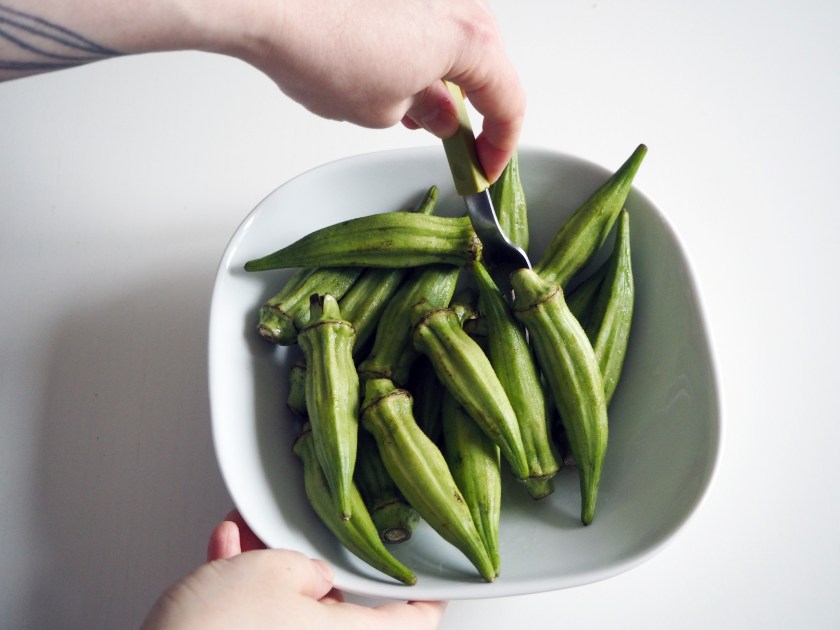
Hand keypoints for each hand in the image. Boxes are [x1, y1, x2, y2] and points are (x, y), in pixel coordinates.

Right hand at [141, 511, 446, 628]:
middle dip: (320, 561)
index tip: (435, 573)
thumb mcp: (276, 571)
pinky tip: (225, 554)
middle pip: (343, 606)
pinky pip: (257, 616)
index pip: (414, 619)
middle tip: (316, 531)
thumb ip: (305, 567)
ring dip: (272, 566)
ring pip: (292, 606)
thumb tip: (309, 575)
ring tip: (251, 532)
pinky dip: (243, 586)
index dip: (427, 593)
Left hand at [234, 0, 524, 180]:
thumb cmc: (327, 51)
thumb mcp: (385, 110)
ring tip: (420, 118)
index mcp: (473, 42)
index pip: (509, 103)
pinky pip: (432, 26)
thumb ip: (428, 116)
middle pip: (490, 69)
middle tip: (460, 150)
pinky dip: (426, 57)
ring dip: (451, 84)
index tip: (486, 170)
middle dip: (478, 114)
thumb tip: (441, 117)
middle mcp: (462, 4)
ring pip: (461, 46)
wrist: (272, 2)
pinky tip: (398, 79)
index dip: (500, 146)